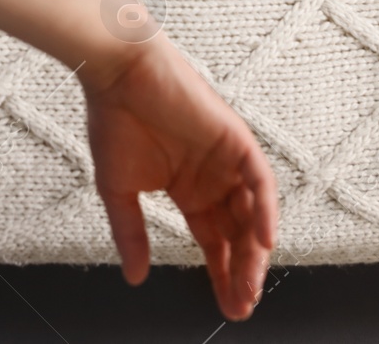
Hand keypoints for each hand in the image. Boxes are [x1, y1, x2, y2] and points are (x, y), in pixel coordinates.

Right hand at [82, 35, 276, 319]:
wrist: (116, 72)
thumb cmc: (113, 119)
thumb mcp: (119, 189)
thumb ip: (131, 233)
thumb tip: (136, 276)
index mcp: (189, 189)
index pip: (215, 241)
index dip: (222, 274)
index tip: (228, 307)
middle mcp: (214, 177)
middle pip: (239, 233)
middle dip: (242, 272)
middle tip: (241, 304)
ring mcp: (227, 159)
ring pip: (252, 212)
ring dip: (255, 250)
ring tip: (250, 284)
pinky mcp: (235, 138)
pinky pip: (260, 179)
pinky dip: (264, 208)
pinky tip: (263, 238)